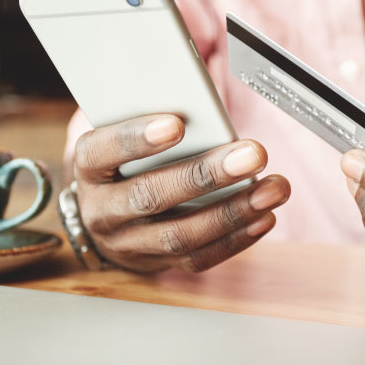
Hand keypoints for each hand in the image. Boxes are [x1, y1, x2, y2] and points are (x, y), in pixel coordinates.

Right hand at [73, 114, 289, 272]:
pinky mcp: (159, 263)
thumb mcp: (125, 134)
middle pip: (151, 196)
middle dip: (206, 175)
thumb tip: (205, 101)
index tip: (175, 124)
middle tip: (252, 154)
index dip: (136, 138)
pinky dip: (236, 239)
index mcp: (91, 167)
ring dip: (233, 211)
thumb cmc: (126, 162)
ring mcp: (129, 243)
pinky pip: (198, 258)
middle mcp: (103, 209)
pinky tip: (264, 217)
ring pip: (180, 234)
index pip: (103, 150)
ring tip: (273, 189)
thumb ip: (156, 120)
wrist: (108, 216)